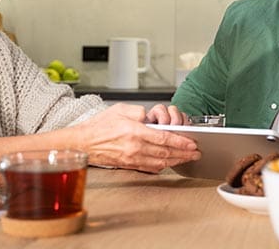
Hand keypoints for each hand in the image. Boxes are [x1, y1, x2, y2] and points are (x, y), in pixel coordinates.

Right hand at [75, 103, 199, 172]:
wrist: (83, 143)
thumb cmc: (99, 126)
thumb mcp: (120, 109)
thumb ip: (139, 112)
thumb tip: (151, 117)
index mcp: (135, 132)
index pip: (164, 138)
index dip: (180, 142)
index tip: (191, 143)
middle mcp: (135, 147)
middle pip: (166, 152)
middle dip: (183, 153)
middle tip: (195, 152)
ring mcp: (132, 158)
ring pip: (160, 162)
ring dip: (176, 161)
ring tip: (187, 158)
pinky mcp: (129, 164)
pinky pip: (150, 167)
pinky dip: (163, 166)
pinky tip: (170, 163)